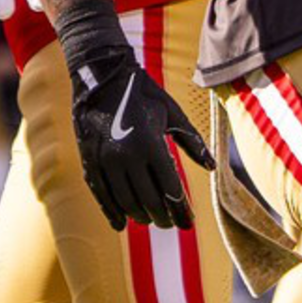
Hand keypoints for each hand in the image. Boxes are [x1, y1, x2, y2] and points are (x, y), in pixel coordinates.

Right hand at [61, 16, 211, 231]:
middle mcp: (127, 156)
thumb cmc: (143, 94)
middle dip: (163, 217)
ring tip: (151, 220)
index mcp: (151, 144)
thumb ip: (193, 142)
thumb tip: (212, 168)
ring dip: (140, 216)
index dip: (181, 210)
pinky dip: (110, 212)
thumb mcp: (173, 114)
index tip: (188, 222)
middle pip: (149, 200)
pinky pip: (100, 194)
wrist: (101, 78)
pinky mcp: (88, 160)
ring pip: (125, 201)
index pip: (170, 189)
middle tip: (172, 223)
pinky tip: (120, 224)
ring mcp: (105, 160)